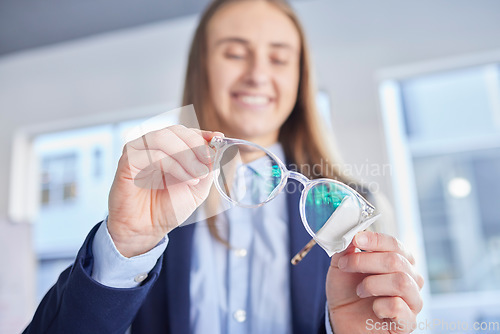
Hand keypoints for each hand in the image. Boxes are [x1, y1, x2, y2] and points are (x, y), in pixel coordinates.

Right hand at [107, 125, 222, 256]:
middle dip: (196, 145)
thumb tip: (218, 146)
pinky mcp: (127, 161)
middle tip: (209, 162)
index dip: (202, 135)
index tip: (219, 138)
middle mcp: (151, 146)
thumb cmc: (168, 208)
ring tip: (198, 175)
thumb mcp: (198, 187)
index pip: (185, 132)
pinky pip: (154, 154)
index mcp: (167, 149)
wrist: (147, 229)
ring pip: (164, 138)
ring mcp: (138, 151)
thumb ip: (207, 166)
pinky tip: (186, 179)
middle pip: (175, 131)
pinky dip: (174, 165)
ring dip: (186, 155)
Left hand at [326, 231, 423, 333]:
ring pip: (401, 282)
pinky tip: (374, 308)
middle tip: (346, 266)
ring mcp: (412, 301)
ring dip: (372, 283)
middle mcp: (410, 278)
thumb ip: (347, 249)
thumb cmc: (347, 291)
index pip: (395, 244)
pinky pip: (399, 307)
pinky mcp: (408, 322)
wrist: (342, 320)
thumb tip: (353, 233)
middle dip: (365, 261)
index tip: (357, 239)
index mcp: (398, 261)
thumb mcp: (341, 266)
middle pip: (396, 261)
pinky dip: (381, 305)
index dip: (376, 240)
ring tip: (360, 290)